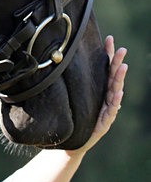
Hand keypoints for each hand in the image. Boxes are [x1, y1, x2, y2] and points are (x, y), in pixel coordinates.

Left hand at [67, 35, 126, 157]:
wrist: (71, 142)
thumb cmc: (72, 117)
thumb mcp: (70, 96)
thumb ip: (70, 81)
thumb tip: (59, 60)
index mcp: (98, 89)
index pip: (105, 69)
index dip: (108, 54)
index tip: (109, 39)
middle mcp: (105, 98)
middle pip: (113, 77)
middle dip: (117, 63)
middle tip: (121, 49)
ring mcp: (106, 110)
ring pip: (115, 92)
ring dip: (119, 79)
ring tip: (123, 66)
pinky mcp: (104, 122)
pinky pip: (111, 110)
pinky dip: (116, 101)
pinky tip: (118, 92)